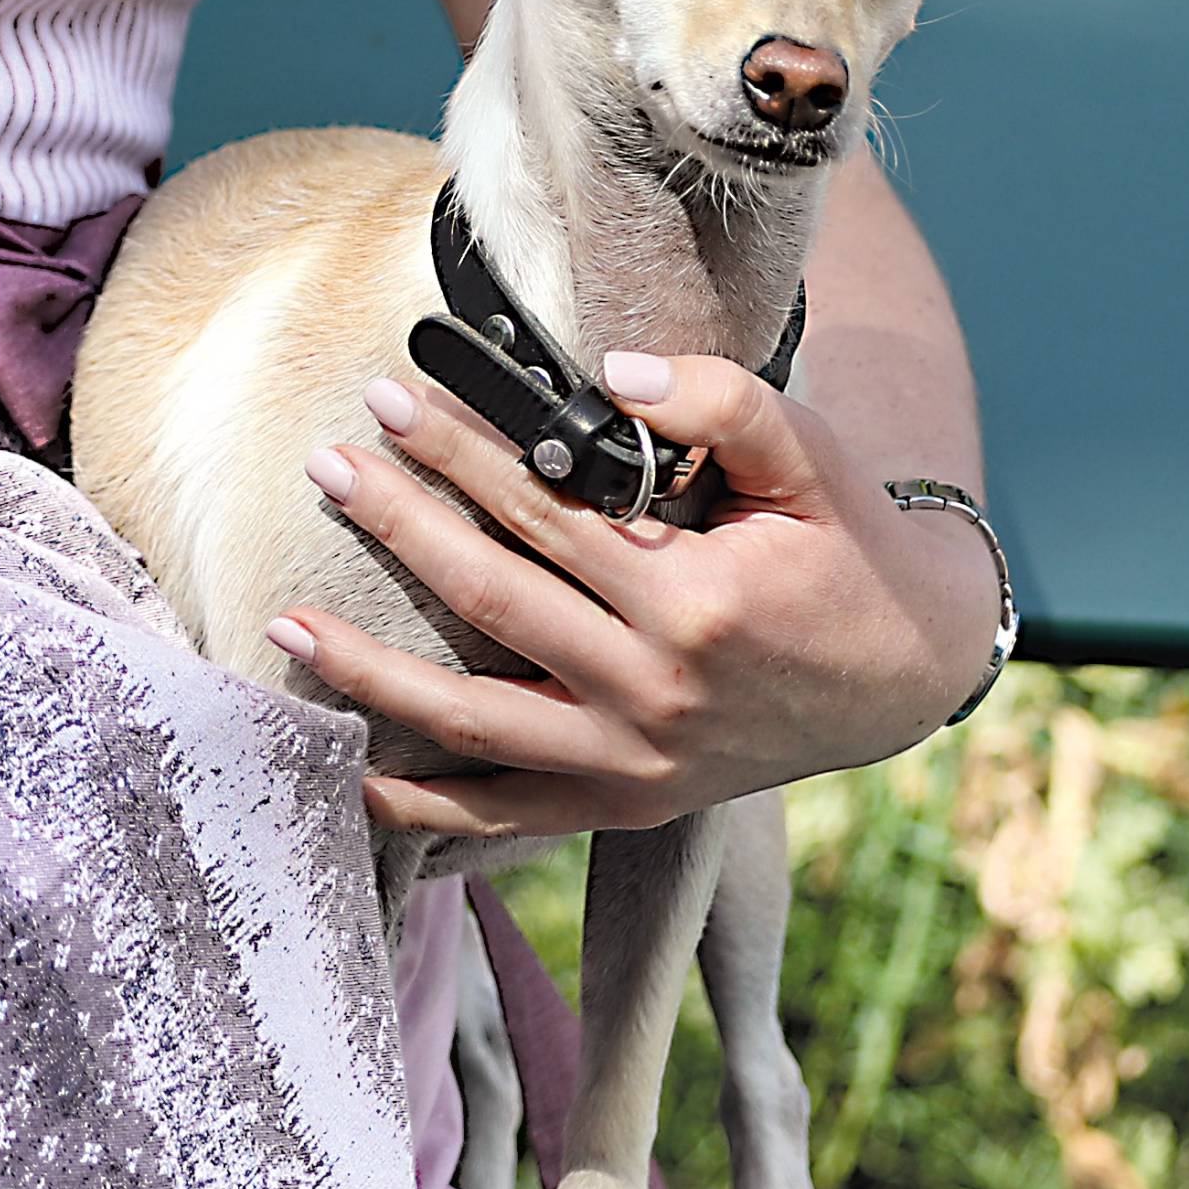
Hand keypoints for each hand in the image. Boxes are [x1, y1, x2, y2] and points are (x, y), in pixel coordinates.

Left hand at [268, 349, 1003, 840]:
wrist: (902, 673)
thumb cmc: (845, 545)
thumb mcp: (808, 458)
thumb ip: (718, 403)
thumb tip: (614, 372)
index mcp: (693, 603)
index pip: (541, 512)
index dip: (457, 452)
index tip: (388, 400)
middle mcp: (652, 694)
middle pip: (489, 599)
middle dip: (397, 525)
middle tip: (324, 464)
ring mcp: (631, 763)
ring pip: (470, 721)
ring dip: (369, 673)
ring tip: (286, 623)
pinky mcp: (622, 804)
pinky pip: (501, 816)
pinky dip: (421, 807)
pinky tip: (347, 770)